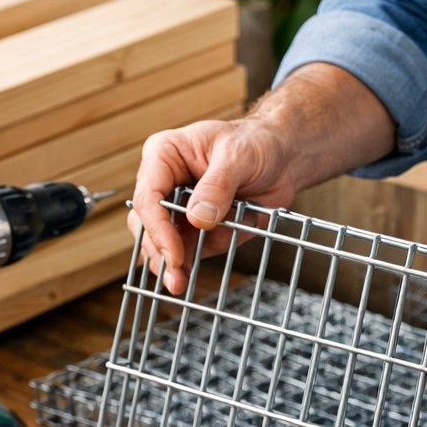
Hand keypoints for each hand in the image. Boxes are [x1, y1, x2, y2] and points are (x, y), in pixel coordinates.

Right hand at [128, 115, 295, 294]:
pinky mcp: (195, 230)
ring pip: (159, 242)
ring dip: (169, 265)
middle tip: (175, 276)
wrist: (281, 158)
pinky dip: (189, 266)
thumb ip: (218, 186)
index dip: (158, 228)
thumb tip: (198, 218)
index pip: (148, 196)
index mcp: (164, 156)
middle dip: (158, 251)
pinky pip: (186, 252)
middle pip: (146, 223)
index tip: (174, 253)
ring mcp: (178, 209)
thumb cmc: (254, 143)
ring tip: (180, 284)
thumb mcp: (238, 156)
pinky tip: (191, 277)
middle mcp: (165, 184)